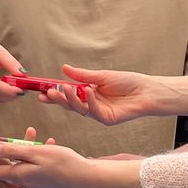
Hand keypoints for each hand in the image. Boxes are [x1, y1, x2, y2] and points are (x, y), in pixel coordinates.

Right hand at [0, 26, 23, 101]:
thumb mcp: (0, 51)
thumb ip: (12, 64)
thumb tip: (23, 75)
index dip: (9, 90)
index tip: (21, 89)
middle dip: (11, 95)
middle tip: (24, 89)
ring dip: (8, 96)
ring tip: (19, 87)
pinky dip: (4, 94)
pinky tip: (11, 87)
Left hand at [0, 139, 143, 187]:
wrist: (86, 178)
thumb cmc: (62, 163)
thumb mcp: (35, 153)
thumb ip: (13, 151)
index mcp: (19, 175)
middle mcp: (25, 182)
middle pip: (9, 166)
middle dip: (9, 149)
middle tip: (11, 135)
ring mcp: (36, 184)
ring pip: (23, 165)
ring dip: (25, 150)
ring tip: (34, 134)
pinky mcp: (46, 182)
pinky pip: (35, 168)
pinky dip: (37, 156)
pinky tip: (48, 145)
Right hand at [38, 65, 187, 126]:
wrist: (146, 90)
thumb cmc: (128, 82)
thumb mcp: (102, 76)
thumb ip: (82, 75)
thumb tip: (64, 68)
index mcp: (89, 94)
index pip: (68, 95)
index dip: (55, 94)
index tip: (41, 91)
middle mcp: (91, 105)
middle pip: (70, 105)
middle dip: (58, 99)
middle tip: (47, 93)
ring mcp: (98, 113)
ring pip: (79, 109)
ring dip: (70, 100)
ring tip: (63, 89)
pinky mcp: (107, 119)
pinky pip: (94, 112)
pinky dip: (89, 101)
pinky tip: (88, 91)